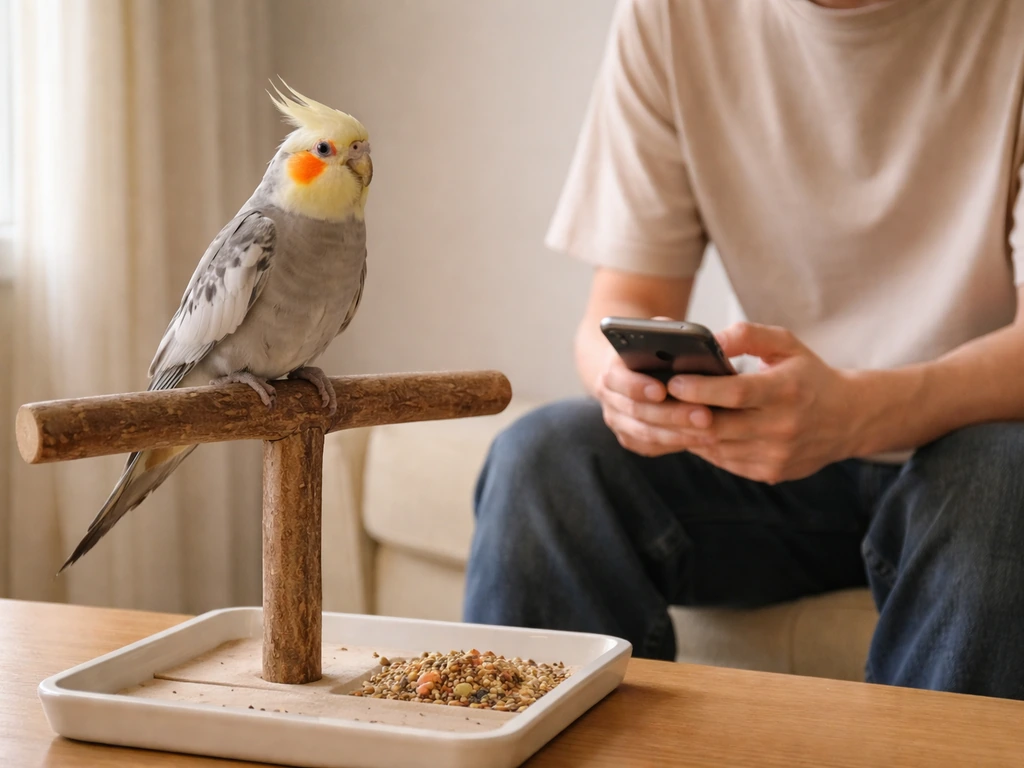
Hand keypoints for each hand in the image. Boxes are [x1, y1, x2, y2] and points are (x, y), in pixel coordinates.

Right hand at [594, 325, 718, 458]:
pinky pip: (651, 447)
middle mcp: (609, 397)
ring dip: (679, 434)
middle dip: (672, 415)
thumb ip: (675, 332)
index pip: (618, 379)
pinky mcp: (630, 438)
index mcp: (613, 369)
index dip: (638, 386)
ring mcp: (618, 421)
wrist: (634, 371)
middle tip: (705, 416)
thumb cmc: (653, 349)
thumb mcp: (660, 333)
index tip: (663, 390)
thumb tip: (707, 334)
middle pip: (637, 411)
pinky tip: (702, 441)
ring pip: (645, 433)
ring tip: (711, 431)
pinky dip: (676, 444)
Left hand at [668, 322, 857, 483]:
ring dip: (686, 433)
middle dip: (680, 414)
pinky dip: (703, 446)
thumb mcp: (786, 344)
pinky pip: (724, 461)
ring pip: (716, 447)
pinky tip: (689, 430)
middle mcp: (782, 427)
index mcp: (786, 390)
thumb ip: (747, 335)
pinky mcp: (770, 472)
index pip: (735, 393)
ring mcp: (776, 454)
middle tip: (654, 402)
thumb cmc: (809, 375)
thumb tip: (708, 340)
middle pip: (718, 426)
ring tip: (664, 415)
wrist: (848, 418)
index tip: (672, 382)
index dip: (699, 389)